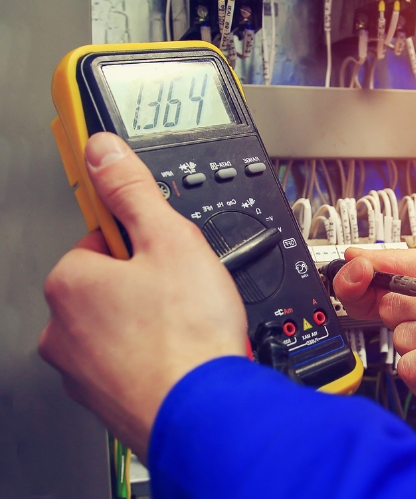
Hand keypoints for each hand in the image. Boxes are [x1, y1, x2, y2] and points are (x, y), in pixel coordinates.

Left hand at [39, 133, 246, 463]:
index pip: (102, 239)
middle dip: (148, 283)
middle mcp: (62, 329)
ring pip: (121, 325)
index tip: (164, 250)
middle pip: (112, 284)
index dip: (144, 241)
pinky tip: (184, 353)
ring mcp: (82, 370)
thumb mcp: (171, 239)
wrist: (204, 412)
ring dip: (153, 321)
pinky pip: (131, 361)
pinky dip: (155, 355)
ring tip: (189, 325)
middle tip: (186, 291)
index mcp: (70, 282)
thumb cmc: (186, 336)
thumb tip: (104, 151)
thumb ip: (134, 190)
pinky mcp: (107, 399)